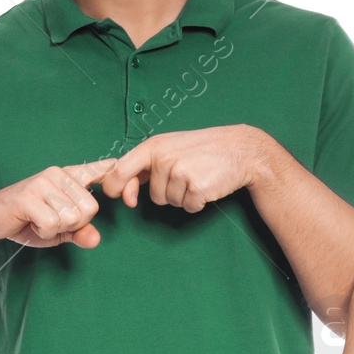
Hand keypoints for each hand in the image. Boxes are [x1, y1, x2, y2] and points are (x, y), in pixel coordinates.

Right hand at [0, 160, 116, 247]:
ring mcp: (43, 183)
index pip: (100, 170)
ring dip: (56, 229)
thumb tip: (96, 239)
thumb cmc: (26, 221)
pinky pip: (52, 223)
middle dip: (74, 224)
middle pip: (91, 208)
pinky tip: (31, 223)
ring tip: (39, 221)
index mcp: (68, 177)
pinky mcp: (29, 196)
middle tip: (52, 222)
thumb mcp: (59, 230)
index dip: (116, 174)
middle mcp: (57, 174)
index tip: (125, 177)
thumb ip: (79, 232)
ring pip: (72, 217)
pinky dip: (44, 232)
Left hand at [99, 125, 268, 212]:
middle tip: (186, 174)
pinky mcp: (196, 188)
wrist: (239, 149)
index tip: (115, 195)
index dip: (114, 187)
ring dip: (184, 197)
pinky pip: (188, 207)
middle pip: (154, 196)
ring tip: (197, 177)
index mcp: (153, 146)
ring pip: (170, 203)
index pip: (120, 170)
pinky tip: (206, 185)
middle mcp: (164, 159)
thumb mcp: (170, 147)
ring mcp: (180, 173)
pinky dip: (197, 202)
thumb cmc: (202, 149)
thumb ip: (146, 165)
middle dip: (168, 193)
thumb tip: (125, 190)